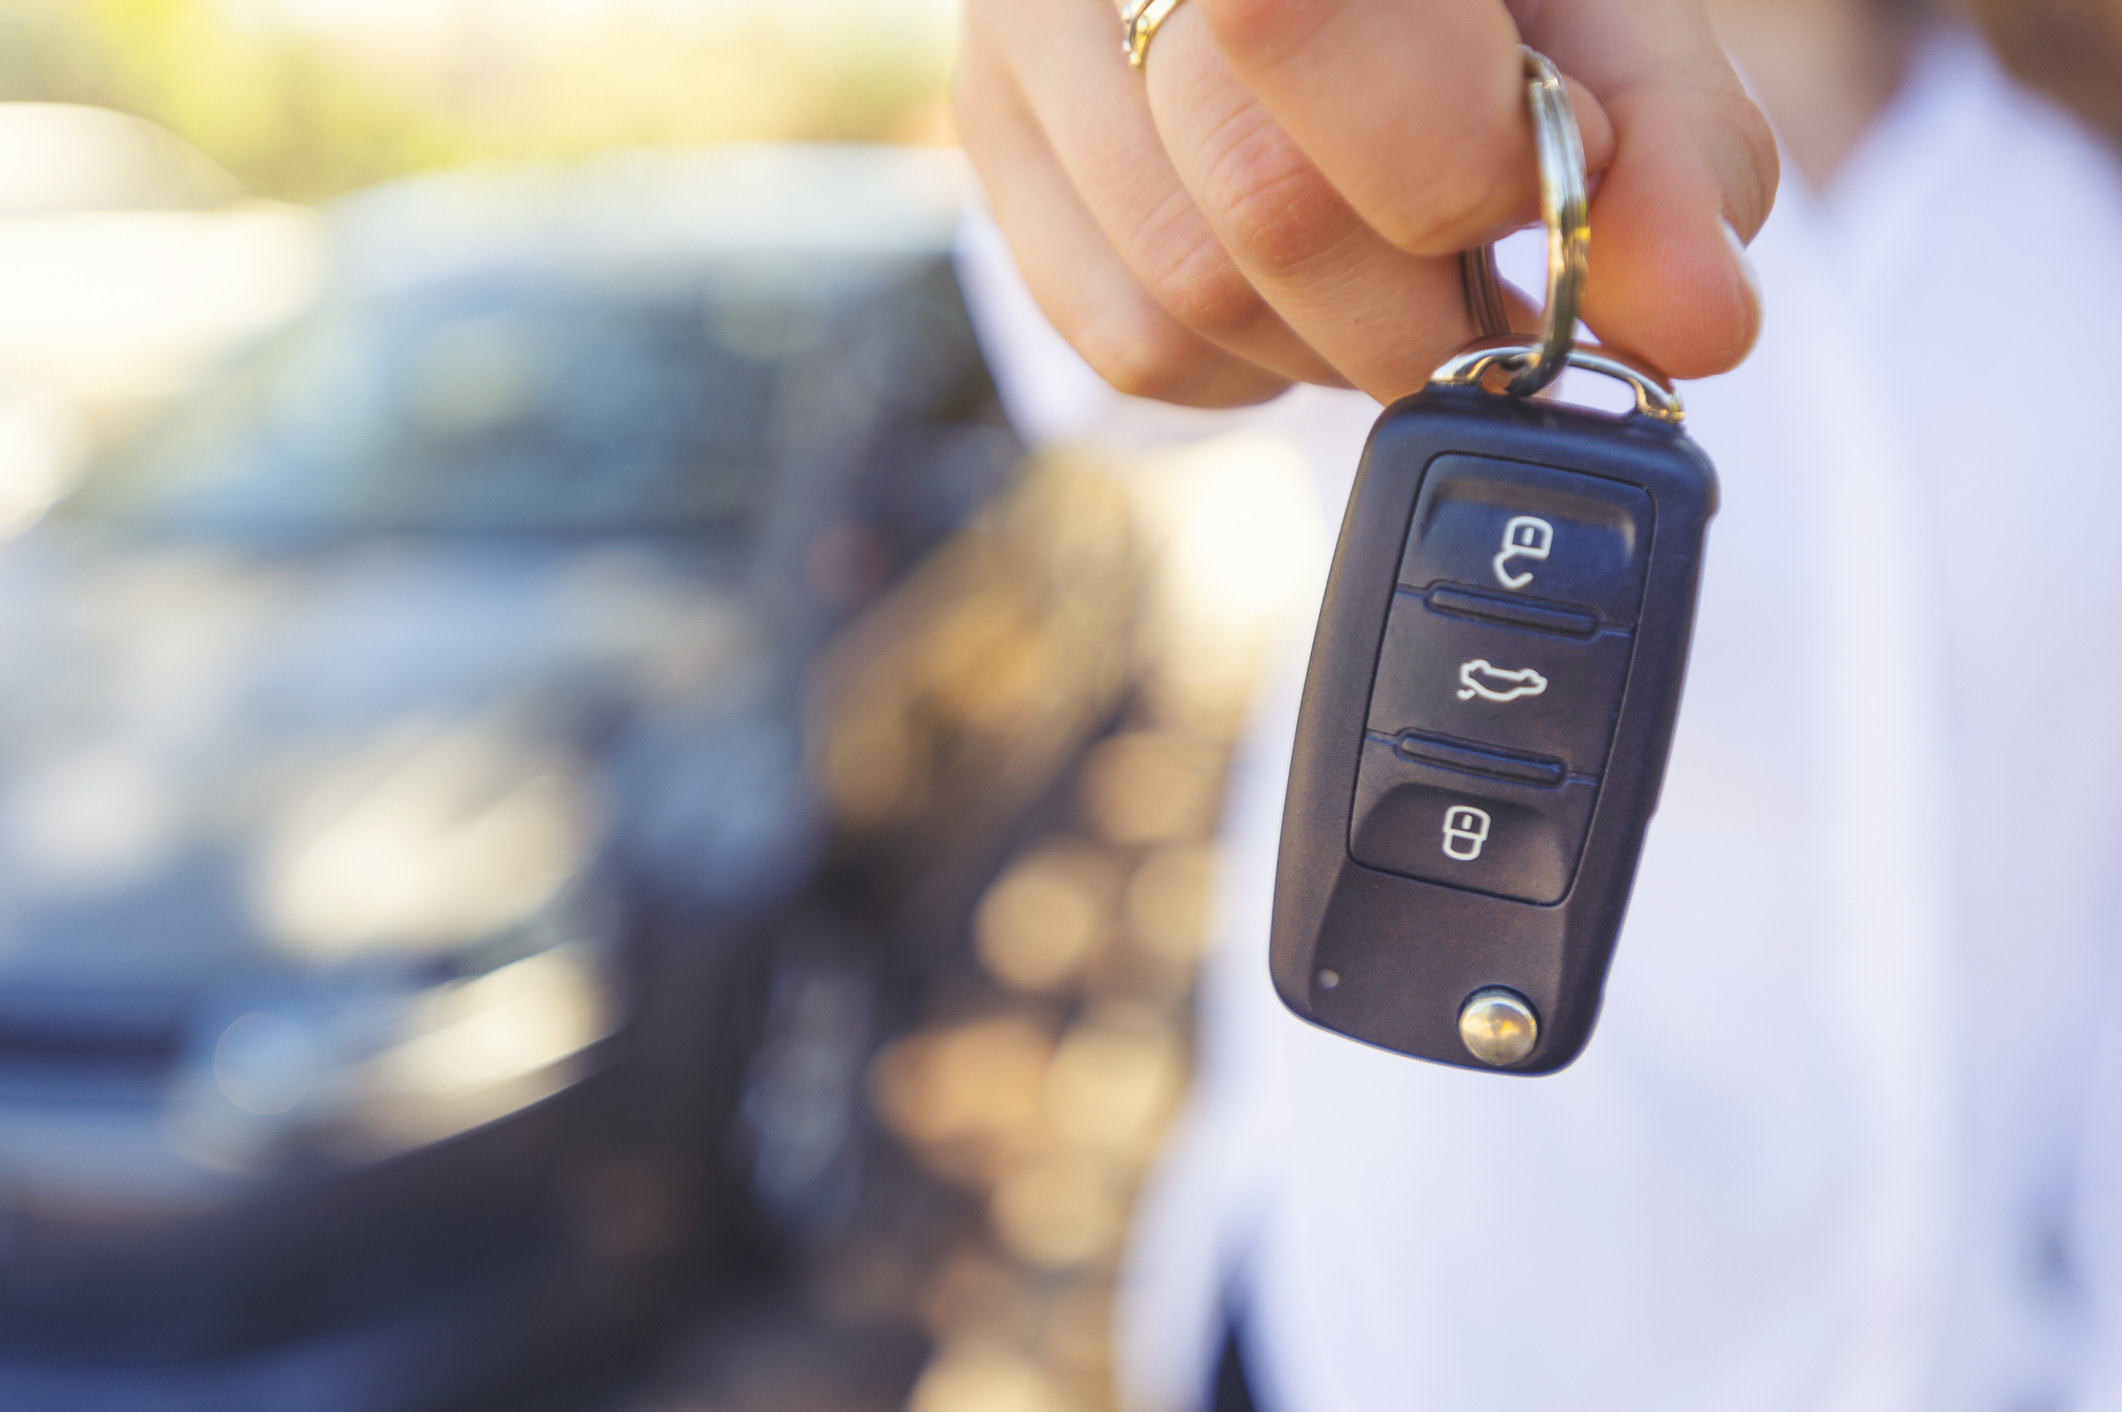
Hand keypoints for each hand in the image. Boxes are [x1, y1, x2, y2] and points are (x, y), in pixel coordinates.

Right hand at [955, 0, 1776, 406]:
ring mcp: (1016, 30)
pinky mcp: (988, 133)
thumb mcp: (1597, 2)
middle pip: (1252, 203)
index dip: (1447, 156)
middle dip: (1420, 310)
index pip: (1294, 22)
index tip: (1552, 174)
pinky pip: (1123, 341)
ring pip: (1184, 298)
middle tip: (1496, 291)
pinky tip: (1300, 283)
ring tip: (1404, 269)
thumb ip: (1663, 147)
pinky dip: (1249, 363)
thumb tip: (1697, 328)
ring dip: (1338, 345)